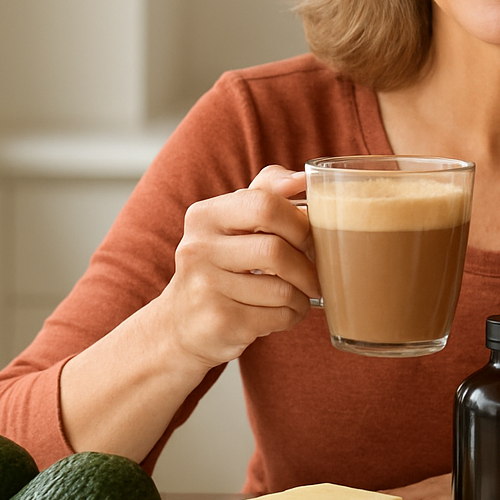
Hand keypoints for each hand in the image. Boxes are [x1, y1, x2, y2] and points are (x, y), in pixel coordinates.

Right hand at [149, 164, 318, 369]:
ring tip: (300, 295)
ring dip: (304, 295)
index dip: (299, 222)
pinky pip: (278, 316)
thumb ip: (269, 191)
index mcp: (205, 216)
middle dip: (307, 265)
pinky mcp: (219, 323)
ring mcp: (205, 289)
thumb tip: (304, 176)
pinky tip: (285, 312)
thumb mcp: (235, 222)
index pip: (264, 204)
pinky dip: (294, 315)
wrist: (184, 323)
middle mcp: (197, 249)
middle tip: (315, 272)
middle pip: (275, 250)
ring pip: (282, 289)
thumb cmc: (223, 264)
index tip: (309, 237)